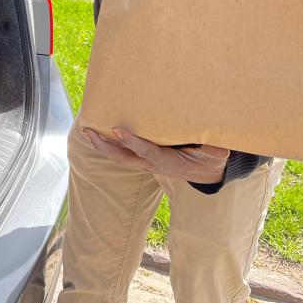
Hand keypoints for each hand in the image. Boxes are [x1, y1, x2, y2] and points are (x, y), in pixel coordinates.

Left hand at [84, 127, 229, 183]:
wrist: (207, 173)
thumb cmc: (211, 158)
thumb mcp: (216, 152)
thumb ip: (213, 147)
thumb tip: (215, 140)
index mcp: (167, 160)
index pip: (146, 151)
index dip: (132, 142)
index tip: (117, 129)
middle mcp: (152, 164)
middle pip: (122, 158)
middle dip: (103, 145)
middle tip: (87, 131)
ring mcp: (146, 164)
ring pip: (119, 157)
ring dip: (102, 145)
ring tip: (86, 130)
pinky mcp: (145, 160)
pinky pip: (124, 153)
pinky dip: (110, 145)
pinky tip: (100, 132)